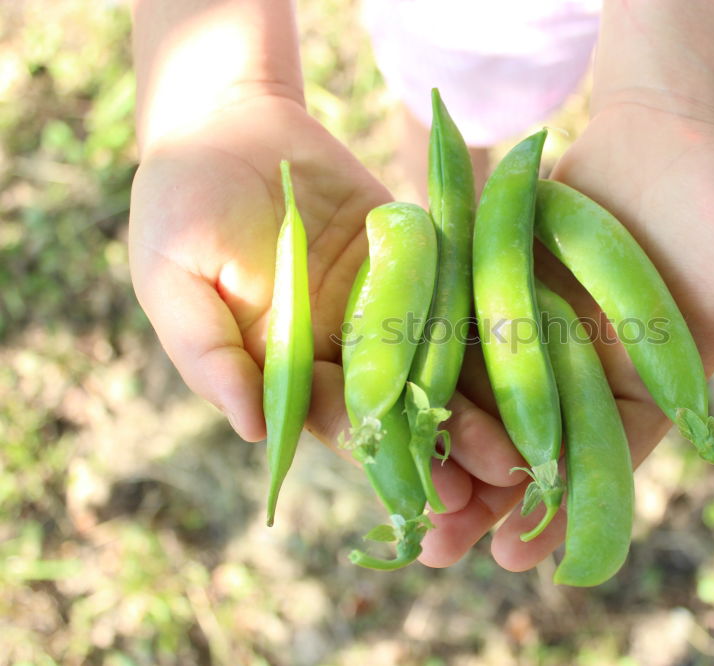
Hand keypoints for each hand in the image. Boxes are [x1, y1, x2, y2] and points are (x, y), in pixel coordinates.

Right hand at [130, 94, 528, 525]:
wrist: (231, 125)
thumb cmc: (181, 204)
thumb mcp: (174, 278)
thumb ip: (208, 353)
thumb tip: (252, 430)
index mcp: (290, 367)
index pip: (344, 422)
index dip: (391, 458)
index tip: (438, 499)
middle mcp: (346, 345)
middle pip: (408, 402)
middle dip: (455, 441)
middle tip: (507, 477)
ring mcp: (387, 301)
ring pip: (443, 357)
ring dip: (487, 395)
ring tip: (536, 432)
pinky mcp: (417, 255)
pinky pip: (458, 288)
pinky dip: (494, 319)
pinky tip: (539, 348)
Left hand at [418, 95, 713, 571]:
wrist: (674, 126)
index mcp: (648, 389)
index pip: (603, 464)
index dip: (565, 512)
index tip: (528, 560)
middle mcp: (586, 370)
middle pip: (533, 447)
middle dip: (489, 499)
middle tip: (444, 550)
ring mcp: (538, 329)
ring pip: (484, 401)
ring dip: (445, 448)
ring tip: (405, 500)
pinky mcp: (499, 285)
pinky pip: (459, 332)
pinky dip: (426, 368)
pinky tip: (385, 404)